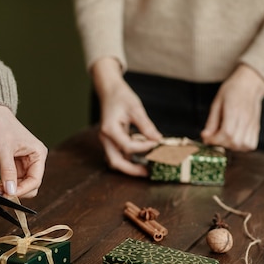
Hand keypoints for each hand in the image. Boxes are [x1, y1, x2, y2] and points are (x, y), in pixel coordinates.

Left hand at [0, 105, 46, 197]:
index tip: (9, 194)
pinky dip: (1, 186)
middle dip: (14, 191)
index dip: (23, 190)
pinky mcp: (8, 166)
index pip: (35, 180)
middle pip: (28, 186)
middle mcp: (31, 160)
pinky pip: (8, 182)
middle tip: (0, 193)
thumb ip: (8, 171)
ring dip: (6, 190)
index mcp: (37, 154)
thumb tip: (11, 190)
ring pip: (17, 186)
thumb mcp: (4, 149)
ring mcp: (20, 164)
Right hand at [91, 57, 162, 176]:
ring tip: (146, 169)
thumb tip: (158, 140)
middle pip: (115, 162)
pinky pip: (118, 155)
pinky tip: (141, 160)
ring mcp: (107, 141)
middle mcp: (105, 138)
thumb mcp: (136, 108)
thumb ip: (146, 126)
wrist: (109, 91)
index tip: (157, 145)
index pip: (127, 146)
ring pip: (115, 161)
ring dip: (129, 168)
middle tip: (148, 173)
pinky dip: (129, 161)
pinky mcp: (111, 141)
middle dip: (131, 170)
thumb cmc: (121, 96)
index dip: (144, 148)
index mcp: (109, 129)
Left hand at [201, 64, 263, 151]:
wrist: (250, 84)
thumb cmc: (232, 91)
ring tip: (224, 139)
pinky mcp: (256, 128)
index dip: (214, 140)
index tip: (207, 138)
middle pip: (234, 141)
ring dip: (231, 146)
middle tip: (214, 138)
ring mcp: (252, 124)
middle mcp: (245, 119)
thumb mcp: (217, 103)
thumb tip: (204, 136)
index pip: (226, 133)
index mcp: (234, 111)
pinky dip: (241, 146)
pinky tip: (234, 140)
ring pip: (243, 145)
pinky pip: (251, 145)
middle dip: (221, 144)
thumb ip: (211, 121)